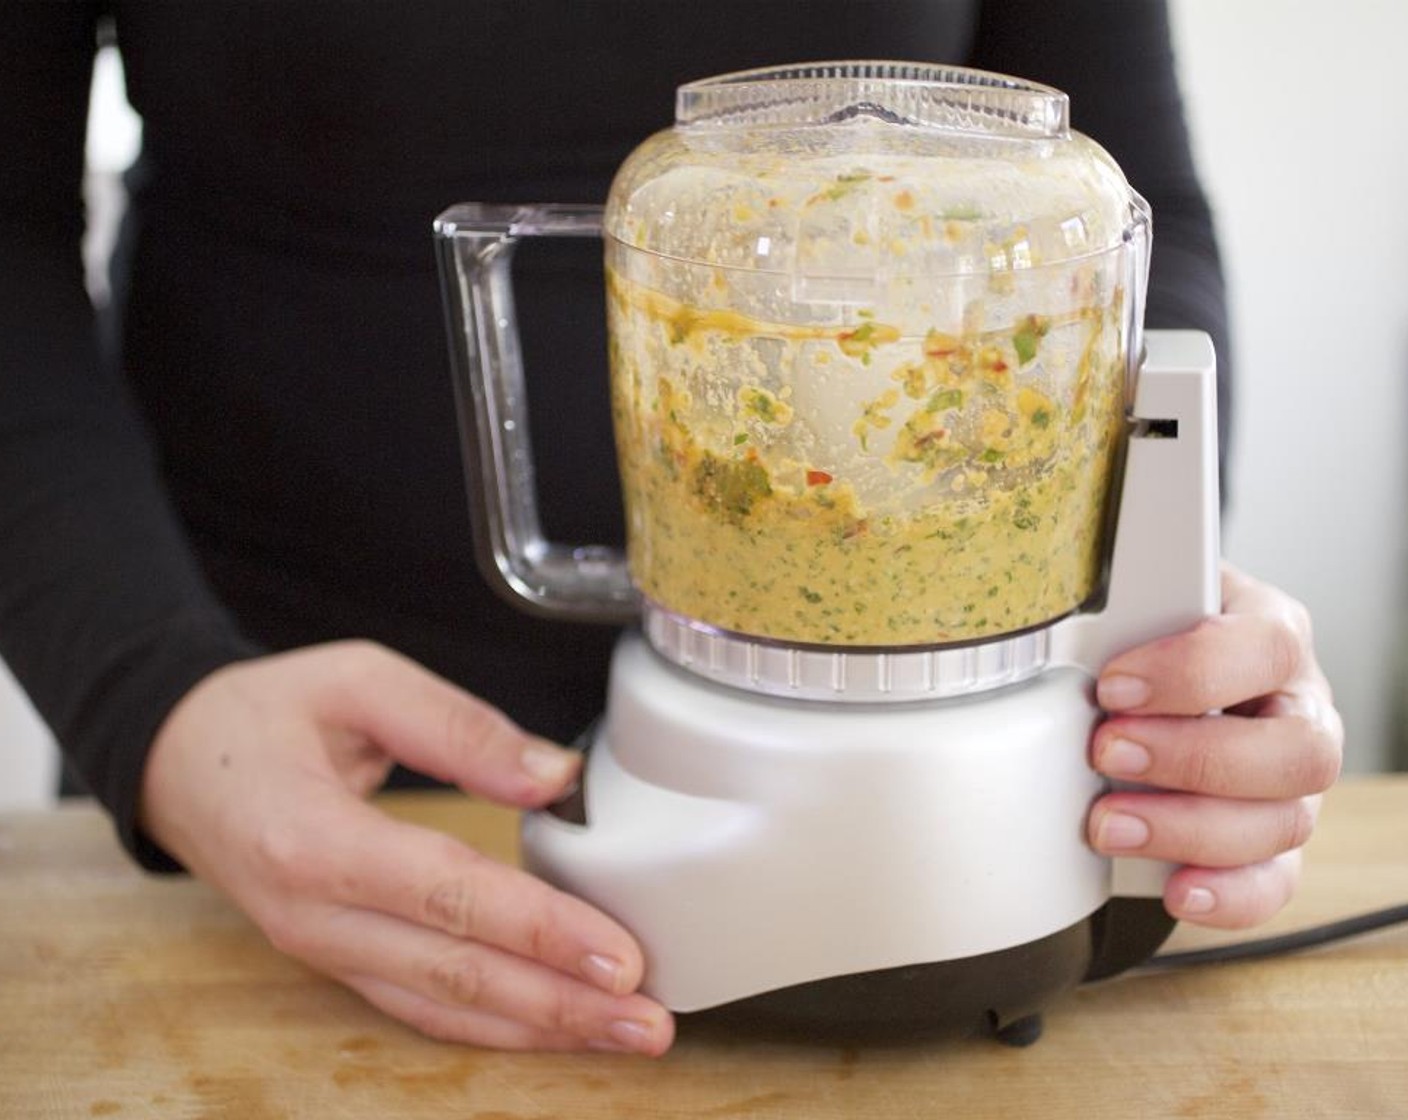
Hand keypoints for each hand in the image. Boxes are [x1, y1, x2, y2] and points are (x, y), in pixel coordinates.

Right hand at [139, 640, 673, 1053]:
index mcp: (313, 839)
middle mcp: (314, 915)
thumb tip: (553, 776)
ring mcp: (320, 948)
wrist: (176, 760)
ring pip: (441, 1008)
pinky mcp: (336, 958)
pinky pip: (420, 1006)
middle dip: (560, 1003)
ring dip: (539, 1028)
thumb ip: (457, 726)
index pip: (447, 897)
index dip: (537, 930)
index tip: (616, 954)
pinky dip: (493, 1025)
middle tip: (649, 1019)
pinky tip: (554, 1026)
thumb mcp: (358, 680)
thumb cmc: (264, 713)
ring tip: (623, 1033)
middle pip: (453, 974)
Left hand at [1087, 563, 1342, 928]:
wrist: (1154, 680)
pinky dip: (1227, 895)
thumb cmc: (1148, 636)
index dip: (1194, 672)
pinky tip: (1175, 889)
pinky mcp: (1276, 845)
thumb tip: (1049, 616)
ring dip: (1189, 829)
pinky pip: (1274, 883)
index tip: (1113, 686)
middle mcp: (1298, 711)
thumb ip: (1116, 609)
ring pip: (1284, 822)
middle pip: (1297, 751)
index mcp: (1273, 635)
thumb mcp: (1137, 604)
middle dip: (1192, 758)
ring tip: (1107, 822)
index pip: (1268, 648)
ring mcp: (1294, 784)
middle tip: (1106, 752)